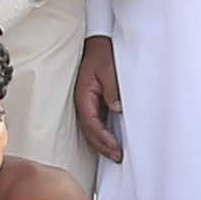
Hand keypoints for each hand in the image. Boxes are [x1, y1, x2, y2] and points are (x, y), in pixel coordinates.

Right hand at [77, 34, 125, 163]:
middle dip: (102, 146)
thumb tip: (116, 108)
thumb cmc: (102, 54)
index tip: (115, 147)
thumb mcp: (108, 69)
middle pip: (90, 131)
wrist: (99, 42)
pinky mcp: (95, 102)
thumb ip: (112, 90)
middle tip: (117, 156)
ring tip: (115, 153)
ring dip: (102, 142)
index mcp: (84, 95)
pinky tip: (112, 140)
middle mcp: (83, 102)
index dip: (103, 138)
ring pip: (92, 128)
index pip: (91, 123)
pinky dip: (104, 133)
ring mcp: (88, 103)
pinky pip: (97, 122)